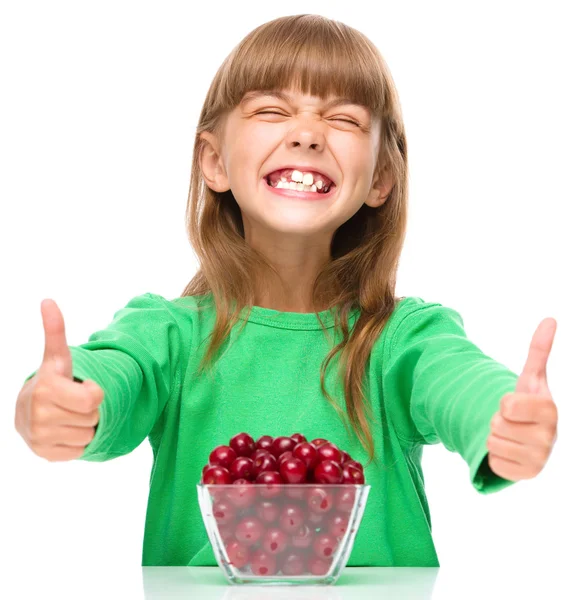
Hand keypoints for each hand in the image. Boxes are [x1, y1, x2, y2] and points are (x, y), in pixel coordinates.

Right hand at [14, 299, 103, 461]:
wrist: (28, 411)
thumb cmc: (52, 381)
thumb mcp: (56, 357)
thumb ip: (55, 331)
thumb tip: (47, 300)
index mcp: (46, 388)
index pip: (94, 399)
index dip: (94, 392)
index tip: (80, 385)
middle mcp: (39, 414)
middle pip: (93, 417)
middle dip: (88, 409)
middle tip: (72, 402)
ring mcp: (39, 436)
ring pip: (88, 434)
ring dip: (84, 426)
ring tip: (67, 415)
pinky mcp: (44, 454)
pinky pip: (79, 451)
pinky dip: (76, 442)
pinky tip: (63, 431)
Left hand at [486, 318, 557, 481]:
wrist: (528, 433)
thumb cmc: (529, 403)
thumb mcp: (531, 376)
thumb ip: (539, 350)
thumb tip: (550, 319)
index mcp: (550, 410)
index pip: (508, 405)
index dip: (504, 403)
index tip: (514, 404)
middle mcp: (550, 437)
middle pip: (496, 425)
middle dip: (497, 420)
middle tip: (511, 421)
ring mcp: (540, 459)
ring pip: (492, 443)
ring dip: (495, 437)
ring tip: (511, 434)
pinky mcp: (526, 475)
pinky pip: (493, 462)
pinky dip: (495, 456)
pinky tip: (510, 450)